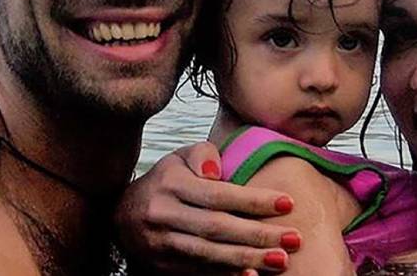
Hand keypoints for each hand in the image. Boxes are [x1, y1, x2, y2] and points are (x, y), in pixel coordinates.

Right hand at [115, 142, 302, 274]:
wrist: (122, 215)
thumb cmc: (166, 181)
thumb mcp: (179, 157)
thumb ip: (203, 154)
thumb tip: (216, 170)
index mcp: (171, 184)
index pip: (218, 194)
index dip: (254, 200)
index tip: (288, 203)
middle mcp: (163, 214)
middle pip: (217, 227)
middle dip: (259, 235)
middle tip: (294, 238)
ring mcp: (161, 244)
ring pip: (209, 254)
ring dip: (248, 259)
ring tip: (281, 260)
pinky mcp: (163, 266)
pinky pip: (199, 271)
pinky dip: (226, 275)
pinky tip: (252, 275)